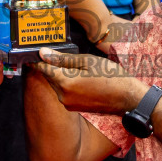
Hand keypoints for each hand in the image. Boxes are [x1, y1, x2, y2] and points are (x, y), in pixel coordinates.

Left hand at [30, 50, 145, 115]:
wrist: (128, 98)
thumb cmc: (111, 76)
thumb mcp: (87, 61)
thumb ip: (63, 58)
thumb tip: (43, 53)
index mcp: (65, 82)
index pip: (42, 69)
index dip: (37, 59)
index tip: (33, 52)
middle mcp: (63, 96)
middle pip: (49, 77)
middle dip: (51, 66)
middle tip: (59, 54)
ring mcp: (68, 104)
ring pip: (57, 84)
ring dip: (61, 75)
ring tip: (76, 65)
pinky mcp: (74, 108)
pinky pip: (64, 92)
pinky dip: (68, 83)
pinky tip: (81, 77)